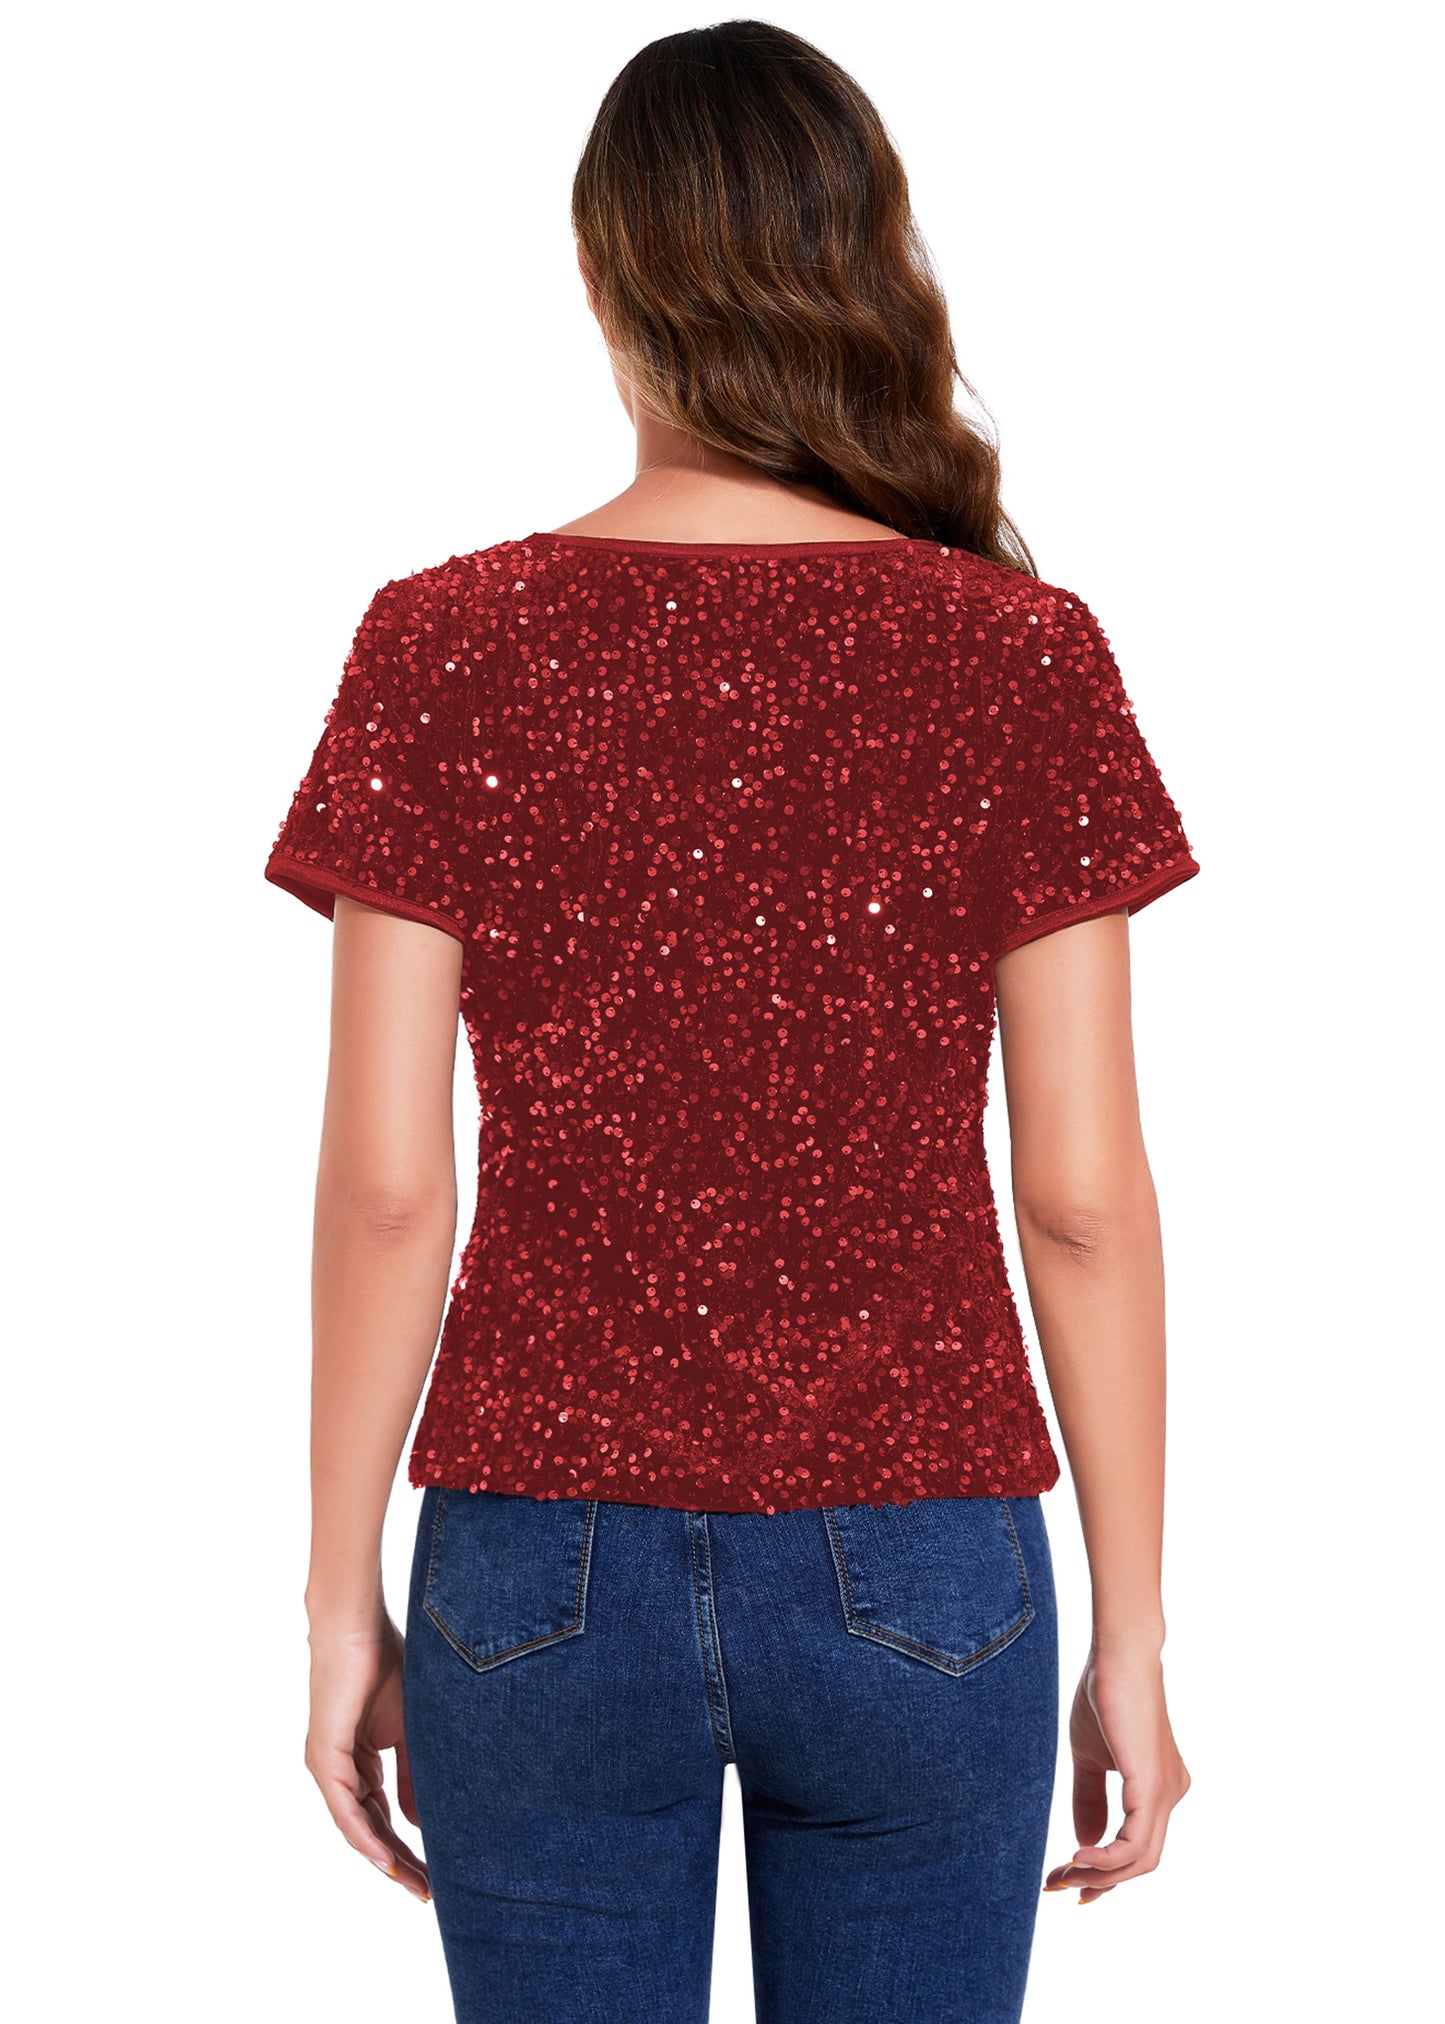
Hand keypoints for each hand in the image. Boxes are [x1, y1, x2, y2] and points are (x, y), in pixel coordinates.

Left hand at [305, 1611, 430, 1901]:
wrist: (357, 1627)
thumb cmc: (385, 1665)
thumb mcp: (410, 1730)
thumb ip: (413, 1775)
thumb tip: (420, 1823)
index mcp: (357, 1762)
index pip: (383, 1815)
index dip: (408, 1846)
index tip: (436, 1873)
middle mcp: (338, 1771)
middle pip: (370, 1829)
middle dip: (400, 1862)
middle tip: (429, 1892)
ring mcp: (328, 1766)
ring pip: (356, 1826)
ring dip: (385, 1859)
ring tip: (413, 1884)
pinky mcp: (323, 1758)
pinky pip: (345, 1809)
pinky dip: (366, 1837)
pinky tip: (386, 1859)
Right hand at [1044, 1643, 1189, 1904]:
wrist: (1119, 1654)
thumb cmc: (1104, 1694)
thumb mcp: (1090, 1756)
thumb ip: (1091, 1798)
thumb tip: (1084, 1842)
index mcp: (1158, 1788)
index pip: (1136, 1846)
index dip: (1103, 1872)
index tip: (1065, 1880)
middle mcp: (1171, 1795)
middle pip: (1140, 1862)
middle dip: (1098, 1881)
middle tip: (1056, 1884)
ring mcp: (1166, 1793)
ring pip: (1140, 1861)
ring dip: (1098, 1874)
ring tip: (1062, 1871)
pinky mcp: (1153, 1786)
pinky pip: (1135, 1843)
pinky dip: (1107, 1859)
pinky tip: (1078, 1855)